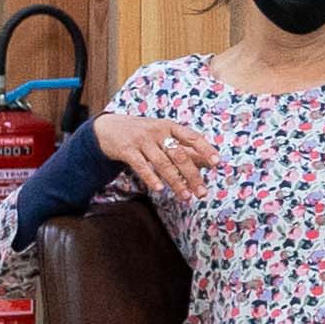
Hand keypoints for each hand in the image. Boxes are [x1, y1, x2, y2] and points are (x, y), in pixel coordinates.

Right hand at [95, 111, 217, 200]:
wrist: (108, 129)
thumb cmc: (144, 135)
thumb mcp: (164, 135)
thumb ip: (184, 147)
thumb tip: (208, 162)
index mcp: (170, 126)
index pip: (192, 137)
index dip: (205, 149)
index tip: (217, 163)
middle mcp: (158, 131)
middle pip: (179, 155)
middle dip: (192, 175)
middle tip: (202, 192)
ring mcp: (141, 140)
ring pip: (163, 163)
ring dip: (176, 182)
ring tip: (186, 197)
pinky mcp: (127, 150)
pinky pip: (141, 166)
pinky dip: (151, 178)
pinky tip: (160, 189)